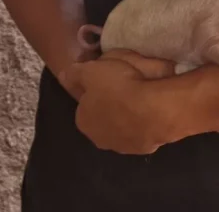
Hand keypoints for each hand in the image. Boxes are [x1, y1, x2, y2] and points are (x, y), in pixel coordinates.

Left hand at [61, 50, 176, 154]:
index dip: (94, 89)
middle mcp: (101, 139)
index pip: (85, 105)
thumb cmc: (118, 89)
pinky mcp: (146, 148)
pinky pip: (143, 128)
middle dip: (112, 102)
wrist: (154, 110)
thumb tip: (63, 76)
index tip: (106, 78)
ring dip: (130, 112)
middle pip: (104, 117)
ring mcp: (124, 146)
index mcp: (84, 122)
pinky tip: (154, 104)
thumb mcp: (91, 71)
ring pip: (124, 124)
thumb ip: (75, 74)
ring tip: (143, 91)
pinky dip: (146, 118)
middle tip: (124, 82)